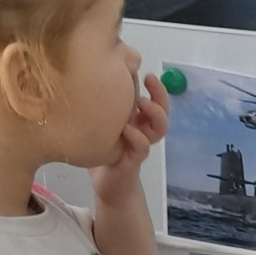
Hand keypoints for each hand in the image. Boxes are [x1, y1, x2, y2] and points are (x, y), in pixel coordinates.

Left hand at [87, 72, 169, 204]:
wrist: (106, 183)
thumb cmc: (100, 149)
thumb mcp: (100, 121)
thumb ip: (103, 103)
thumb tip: (93, 74)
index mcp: (137, 120)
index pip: (153, 99)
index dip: (154, 85)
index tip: (144, 71)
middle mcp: (143, 130)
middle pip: (162, 111)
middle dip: (160, 93)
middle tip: (150, 79)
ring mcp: (140, 145)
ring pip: (159, 129)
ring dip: (155, 113)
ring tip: (143, 103)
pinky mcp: (133, 161)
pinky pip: (142, 148)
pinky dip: (138, 138)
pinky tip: (127, 130)